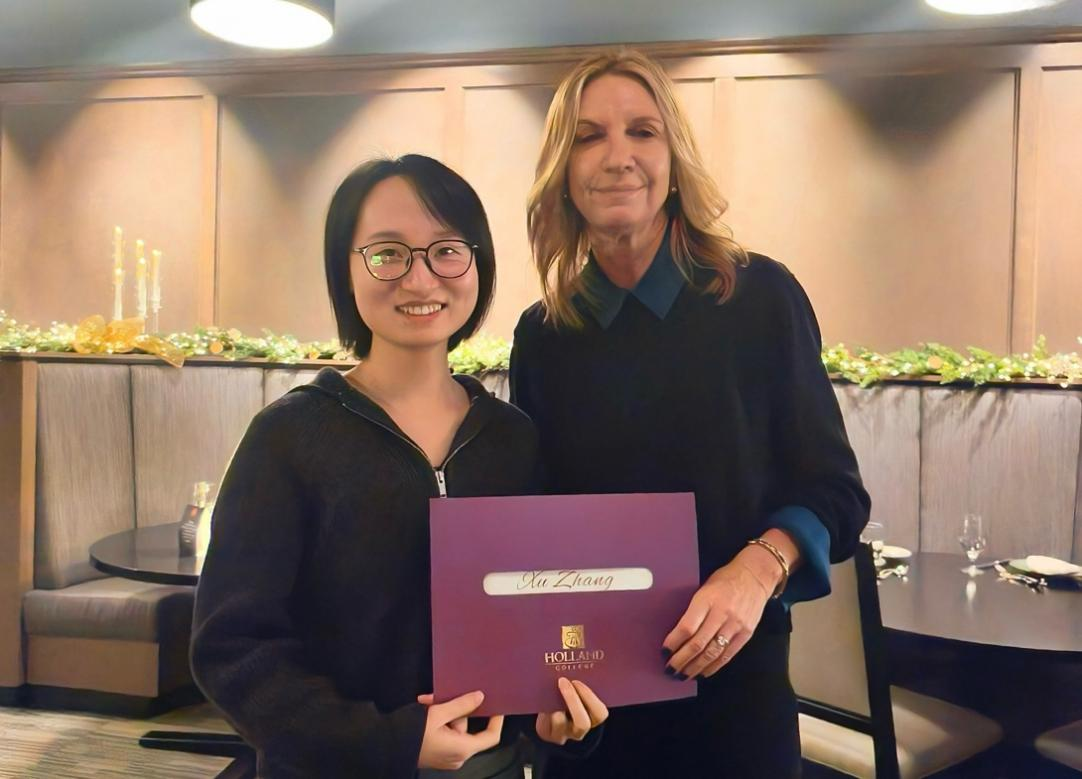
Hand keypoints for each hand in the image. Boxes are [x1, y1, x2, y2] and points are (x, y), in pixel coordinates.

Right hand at [416, 691, 503, 769]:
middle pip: (468, 727)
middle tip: (440, 695)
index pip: (491, 736)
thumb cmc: (413, 733)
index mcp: (463, 749)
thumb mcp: (438, 714)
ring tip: (427, 701)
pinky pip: (446, 734)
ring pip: (454, 727)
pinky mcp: (439, 754)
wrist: (387, 748)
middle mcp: (459, 756)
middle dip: (455, 708)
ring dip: (443, 711)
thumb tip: (480, 697)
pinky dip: (438, 721)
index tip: (497, 704)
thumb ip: (461, 705)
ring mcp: (448, 756)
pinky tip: (425, 709)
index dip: (497, 720)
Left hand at [535, 678, 608, 745]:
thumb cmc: (570, 694)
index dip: (590, 698)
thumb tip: (576, 661)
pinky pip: (545, 725)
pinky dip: (543, 710)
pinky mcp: (546, 734)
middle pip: (583, 724)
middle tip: (562, 681)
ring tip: (549, 690)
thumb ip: (579, 683)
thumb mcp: (577, 690)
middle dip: (573, 700)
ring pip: (561, 724)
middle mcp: (579, 731)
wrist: (550, 710)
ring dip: (555, 705)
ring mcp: (563, 735)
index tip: (577, 681)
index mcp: (593, 718)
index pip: (600, 713)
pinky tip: (541, 699)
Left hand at [661, 552, 775, 680]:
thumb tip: (677, 633)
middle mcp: (721, 614)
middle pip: (698, 644)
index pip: (687, 626)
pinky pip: (727, 655)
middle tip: (670, 670)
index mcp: (707, 599)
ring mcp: (735, 626)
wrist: (755, 576)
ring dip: (696, 667)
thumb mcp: (703, 588)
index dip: (674, 642)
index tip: (664, 652)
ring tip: (683, 675)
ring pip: (712, 653)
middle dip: (681, 660)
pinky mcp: (746, 634)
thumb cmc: (724, 580)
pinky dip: (713, 666)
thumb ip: (693, 609)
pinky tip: (703, 672)